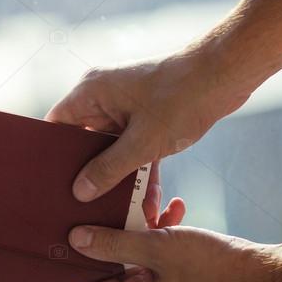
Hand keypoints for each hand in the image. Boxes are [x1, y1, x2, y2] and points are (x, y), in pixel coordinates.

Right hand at [47, 51, 250, 201]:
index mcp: (91, 92)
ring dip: (119, 177)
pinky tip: (147, 199)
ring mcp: (126, 106)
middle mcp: (103, 97)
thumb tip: (80, 192)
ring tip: (119, 209)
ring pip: (111, 149)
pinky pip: (134, 147)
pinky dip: (140, 169)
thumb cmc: (183, 96)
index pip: (56, 126)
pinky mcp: (147, 116)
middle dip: (89, 174)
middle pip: (83, 142)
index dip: (53, 155)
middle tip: (84, 205)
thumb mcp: (143, 142)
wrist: (229, 72)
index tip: (52, 184)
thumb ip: (108, 169)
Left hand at [68, 223, 281, 281]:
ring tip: (158, 205)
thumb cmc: (213, 267)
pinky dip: (165, 240)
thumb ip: (113, 244)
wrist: (266, 276)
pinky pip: (163, 264)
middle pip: (116, 271)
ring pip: (141, 262)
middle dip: (122, 236)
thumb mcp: (156, 247)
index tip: (89, 226)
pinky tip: (176, 210)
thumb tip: (76, 240)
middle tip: (129, 207)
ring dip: (147, 232)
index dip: (89, 256)